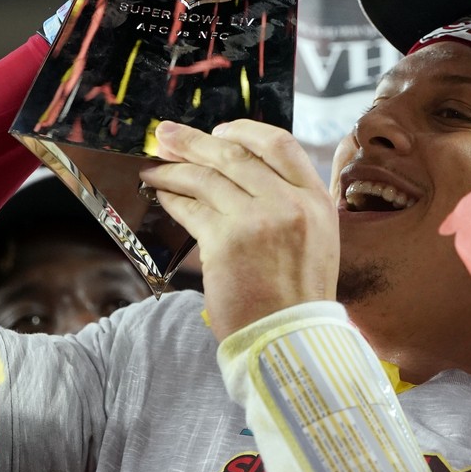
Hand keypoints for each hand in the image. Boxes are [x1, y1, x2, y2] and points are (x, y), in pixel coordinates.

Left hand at [138, 120, 337, 339]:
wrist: (290, 340)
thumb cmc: (298, 298)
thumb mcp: (316, 240)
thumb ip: (292, 205)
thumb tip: (250, 176)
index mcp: (316, 199)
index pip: (281, 144)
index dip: (245, 130)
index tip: (221, 131)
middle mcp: (290, 203)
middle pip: (235, 154)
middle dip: (195, 141)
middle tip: (167, 134)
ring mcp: (258, 220)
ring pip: (208, 177)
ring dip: (175, 168)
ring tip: (154, 166)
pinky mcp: (226, 241)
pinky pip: (192, 208)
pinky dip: (173, 198)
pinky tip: (162, 196)